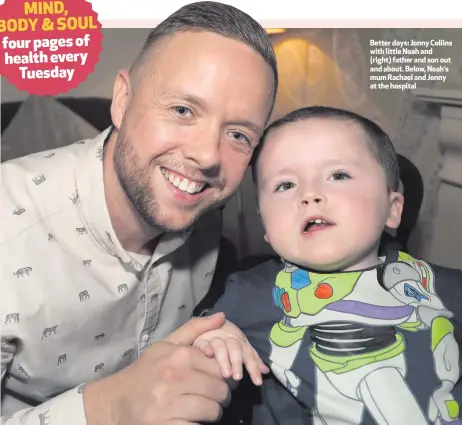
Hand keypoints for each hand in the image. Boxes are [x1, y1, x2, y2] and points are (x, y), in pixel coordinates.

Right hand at [83, 313, 230, 424]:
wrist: (114, 401)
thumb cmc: (145, 370)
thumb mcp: (166, 344)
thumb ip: (195, 329)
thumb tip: (222, 316)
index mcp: (180, 356)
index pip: (221, 368)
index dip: (225, 376)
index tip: (219, 380)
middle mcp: (175, 378)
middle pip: (220, 390)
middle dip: (220, 396)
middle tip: (213, 397)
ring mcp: (169, 405)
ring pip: (212, 411)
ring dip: (211, 412)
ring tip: (203, 408)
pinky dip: (197, 424)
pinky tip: (190, 419)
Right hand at [193, 321, 269, 385]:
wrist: (211, 322)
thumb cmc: (228, 340)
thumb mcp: (242, 348)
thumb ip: (253, 359)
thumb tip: (266, 371)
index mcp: (240, 342)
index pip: (249, 354)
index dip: (253, 367)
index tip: (258, 382)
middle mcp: (228, 339)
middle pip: (235, 349)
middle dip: (237, 362)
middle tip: (238, 378)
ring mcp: (214, 338)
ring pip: (220, 346)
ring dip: (224, 359)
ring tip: (226, 374)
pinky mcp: (201, 339)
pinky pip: (203, 343)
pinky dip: (205, 347)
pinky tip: (208, 354)